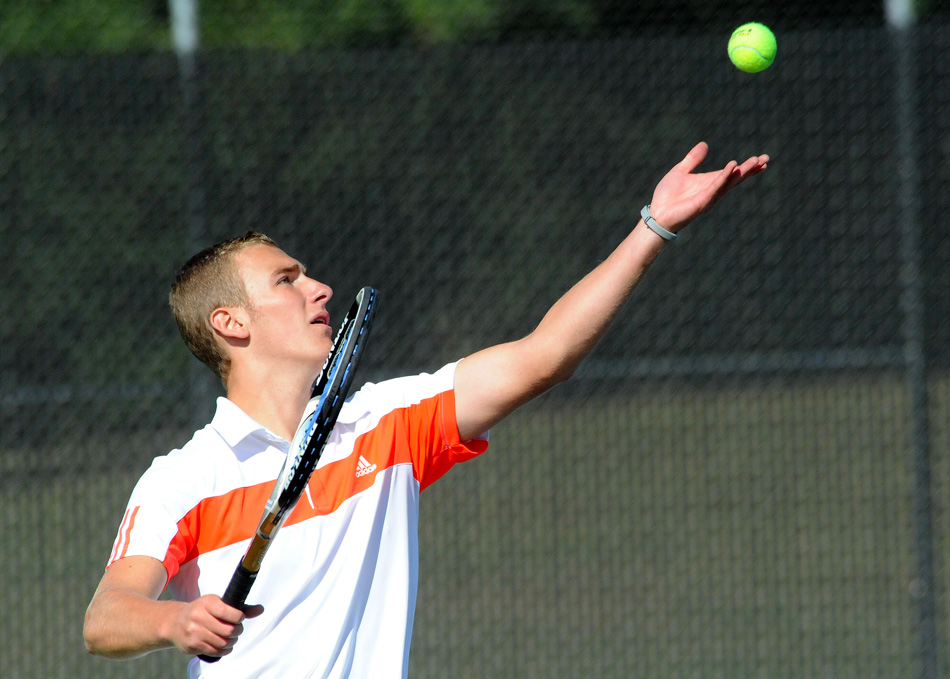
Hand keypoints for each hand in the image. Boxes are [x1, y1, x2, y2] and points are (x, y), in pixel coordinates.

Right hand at [168, 595, 264, 657]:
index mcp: (207, 602)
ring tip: (231, 638)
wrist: (175, 622)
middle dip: (237, 632)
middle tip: (237, 630)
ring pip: (222, 643)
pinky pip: (214, 652)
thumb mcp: (218, 603)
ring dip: (231, 642)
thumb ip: (240, 607)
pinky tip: (224, 646)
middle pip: (228, 630)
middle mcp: (198, 616)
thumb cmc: (202, 611)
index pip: (229, 612)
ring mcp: (194, 632)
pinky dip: (224, 651)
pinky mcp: (192, 645)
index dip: (239, 618)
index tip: (239, 618)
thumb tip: (261, 609)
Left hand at [648, 142, 768, 233]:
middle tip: (766, 159)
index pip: (732, 173)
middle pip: (736, 178)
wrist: (657, 214)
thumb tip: (704, 144)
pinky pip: (715, 187)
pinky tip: (733, 166)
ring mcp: (709, 197)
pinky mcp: (702, 201)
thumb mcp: (680, 172)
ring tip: (756, 162)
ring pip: (729, 182)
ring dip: (742, 172)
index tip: (761, 159)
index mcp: (710, 182)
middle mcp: (713, 190)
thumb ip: (693, 159)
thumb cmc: (667, 197)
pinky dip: (724, 177)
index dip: (746, 167)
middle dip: (750, 169)